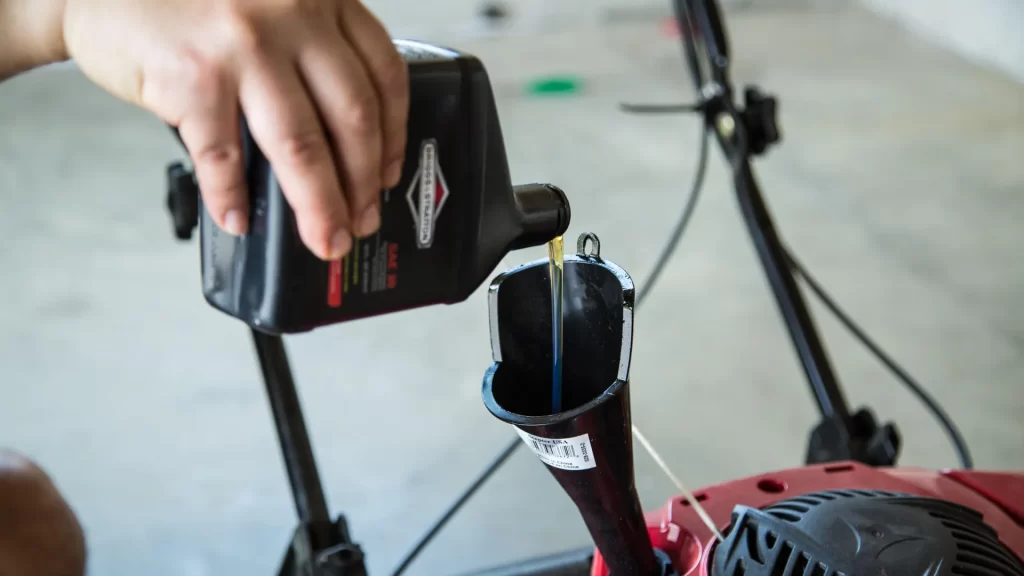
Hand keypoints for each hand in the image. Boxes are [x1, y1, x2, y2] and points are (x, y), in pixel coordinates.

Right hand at [63, 0, 408, 259]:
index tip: (390, 175)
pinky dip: (232, 196)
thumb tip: (343, 148)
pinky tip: (239, 219)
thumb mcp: (270, 6)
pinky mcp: (194, 78)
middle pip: (351, 120)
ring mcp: (243, 46)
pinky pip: (224, 156)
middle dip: (363, 185)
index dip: (394, 136)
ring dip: (318, 205)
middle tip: (362, 222)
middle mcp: (292, 15)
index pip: (383, 77)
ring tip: (324, 239)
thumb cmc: (188, 2)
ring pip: (301, 147)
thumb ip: (309, 54)